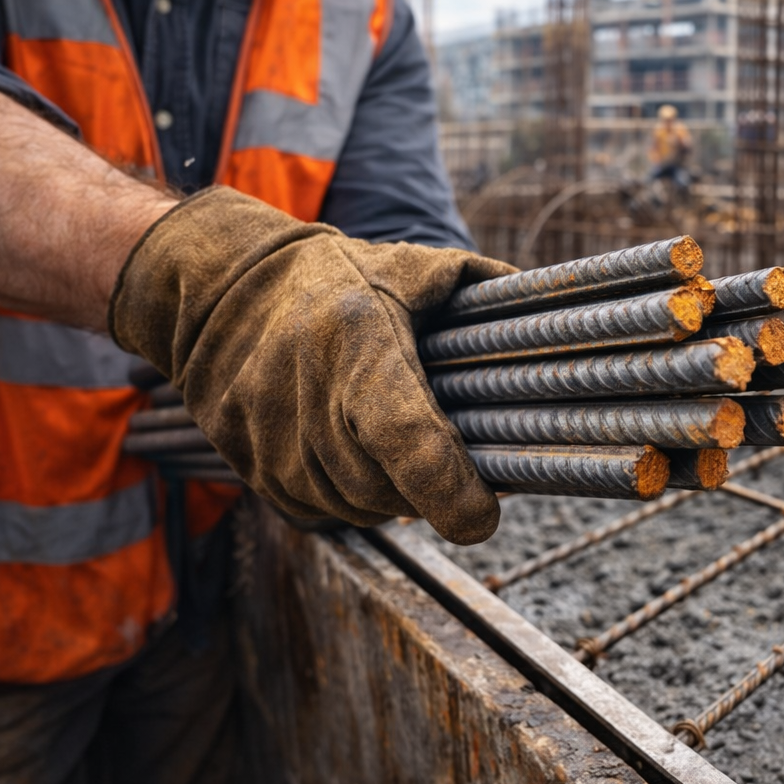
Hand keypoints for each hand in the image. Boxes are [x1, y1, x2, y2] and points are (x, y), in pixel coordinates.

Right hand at [111, 187, 517, 543]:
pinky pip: (327, 512)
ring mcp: (273, 445)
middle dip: (435, 486)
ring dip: (396, 492)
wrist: (218, 293)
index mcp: (360, 345)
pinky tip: (357, 449)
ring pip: (363, 508)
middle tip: (453, 450)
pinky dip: (355, 494)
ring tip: (397, 438)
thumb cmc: (337, 279)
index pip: (408, 439)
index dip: (451, 490)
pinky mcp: (255, 474)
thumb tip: (565, 316)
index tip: (484, 516)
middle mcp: (308, 400)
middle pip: (393, 489)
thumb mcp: (412, 267)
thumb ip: (487, 290)